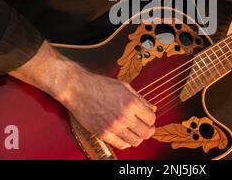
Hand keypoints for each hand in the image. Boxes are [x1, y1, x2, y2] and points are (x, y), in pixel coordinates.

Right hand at [9, 42, 155, 149]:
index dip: (151, 118)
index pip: (151, 118)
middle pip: (146, 132)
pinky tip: (124, 134)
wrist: (78, 89)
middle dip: (148, 129)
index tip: (148, 117)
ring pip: (135, 141)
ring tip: (134, 131)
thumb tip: (153, 108)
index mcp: (131, 102)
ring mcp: (113, 126)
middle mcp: (124, 116)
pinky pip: (121, 145)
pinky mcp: (103, 133)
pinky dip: (126, 142)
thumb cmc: (100, 85)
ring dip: (138, 137)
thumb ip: (140, 99)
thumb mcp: (124, 87)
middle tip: (145, 126)